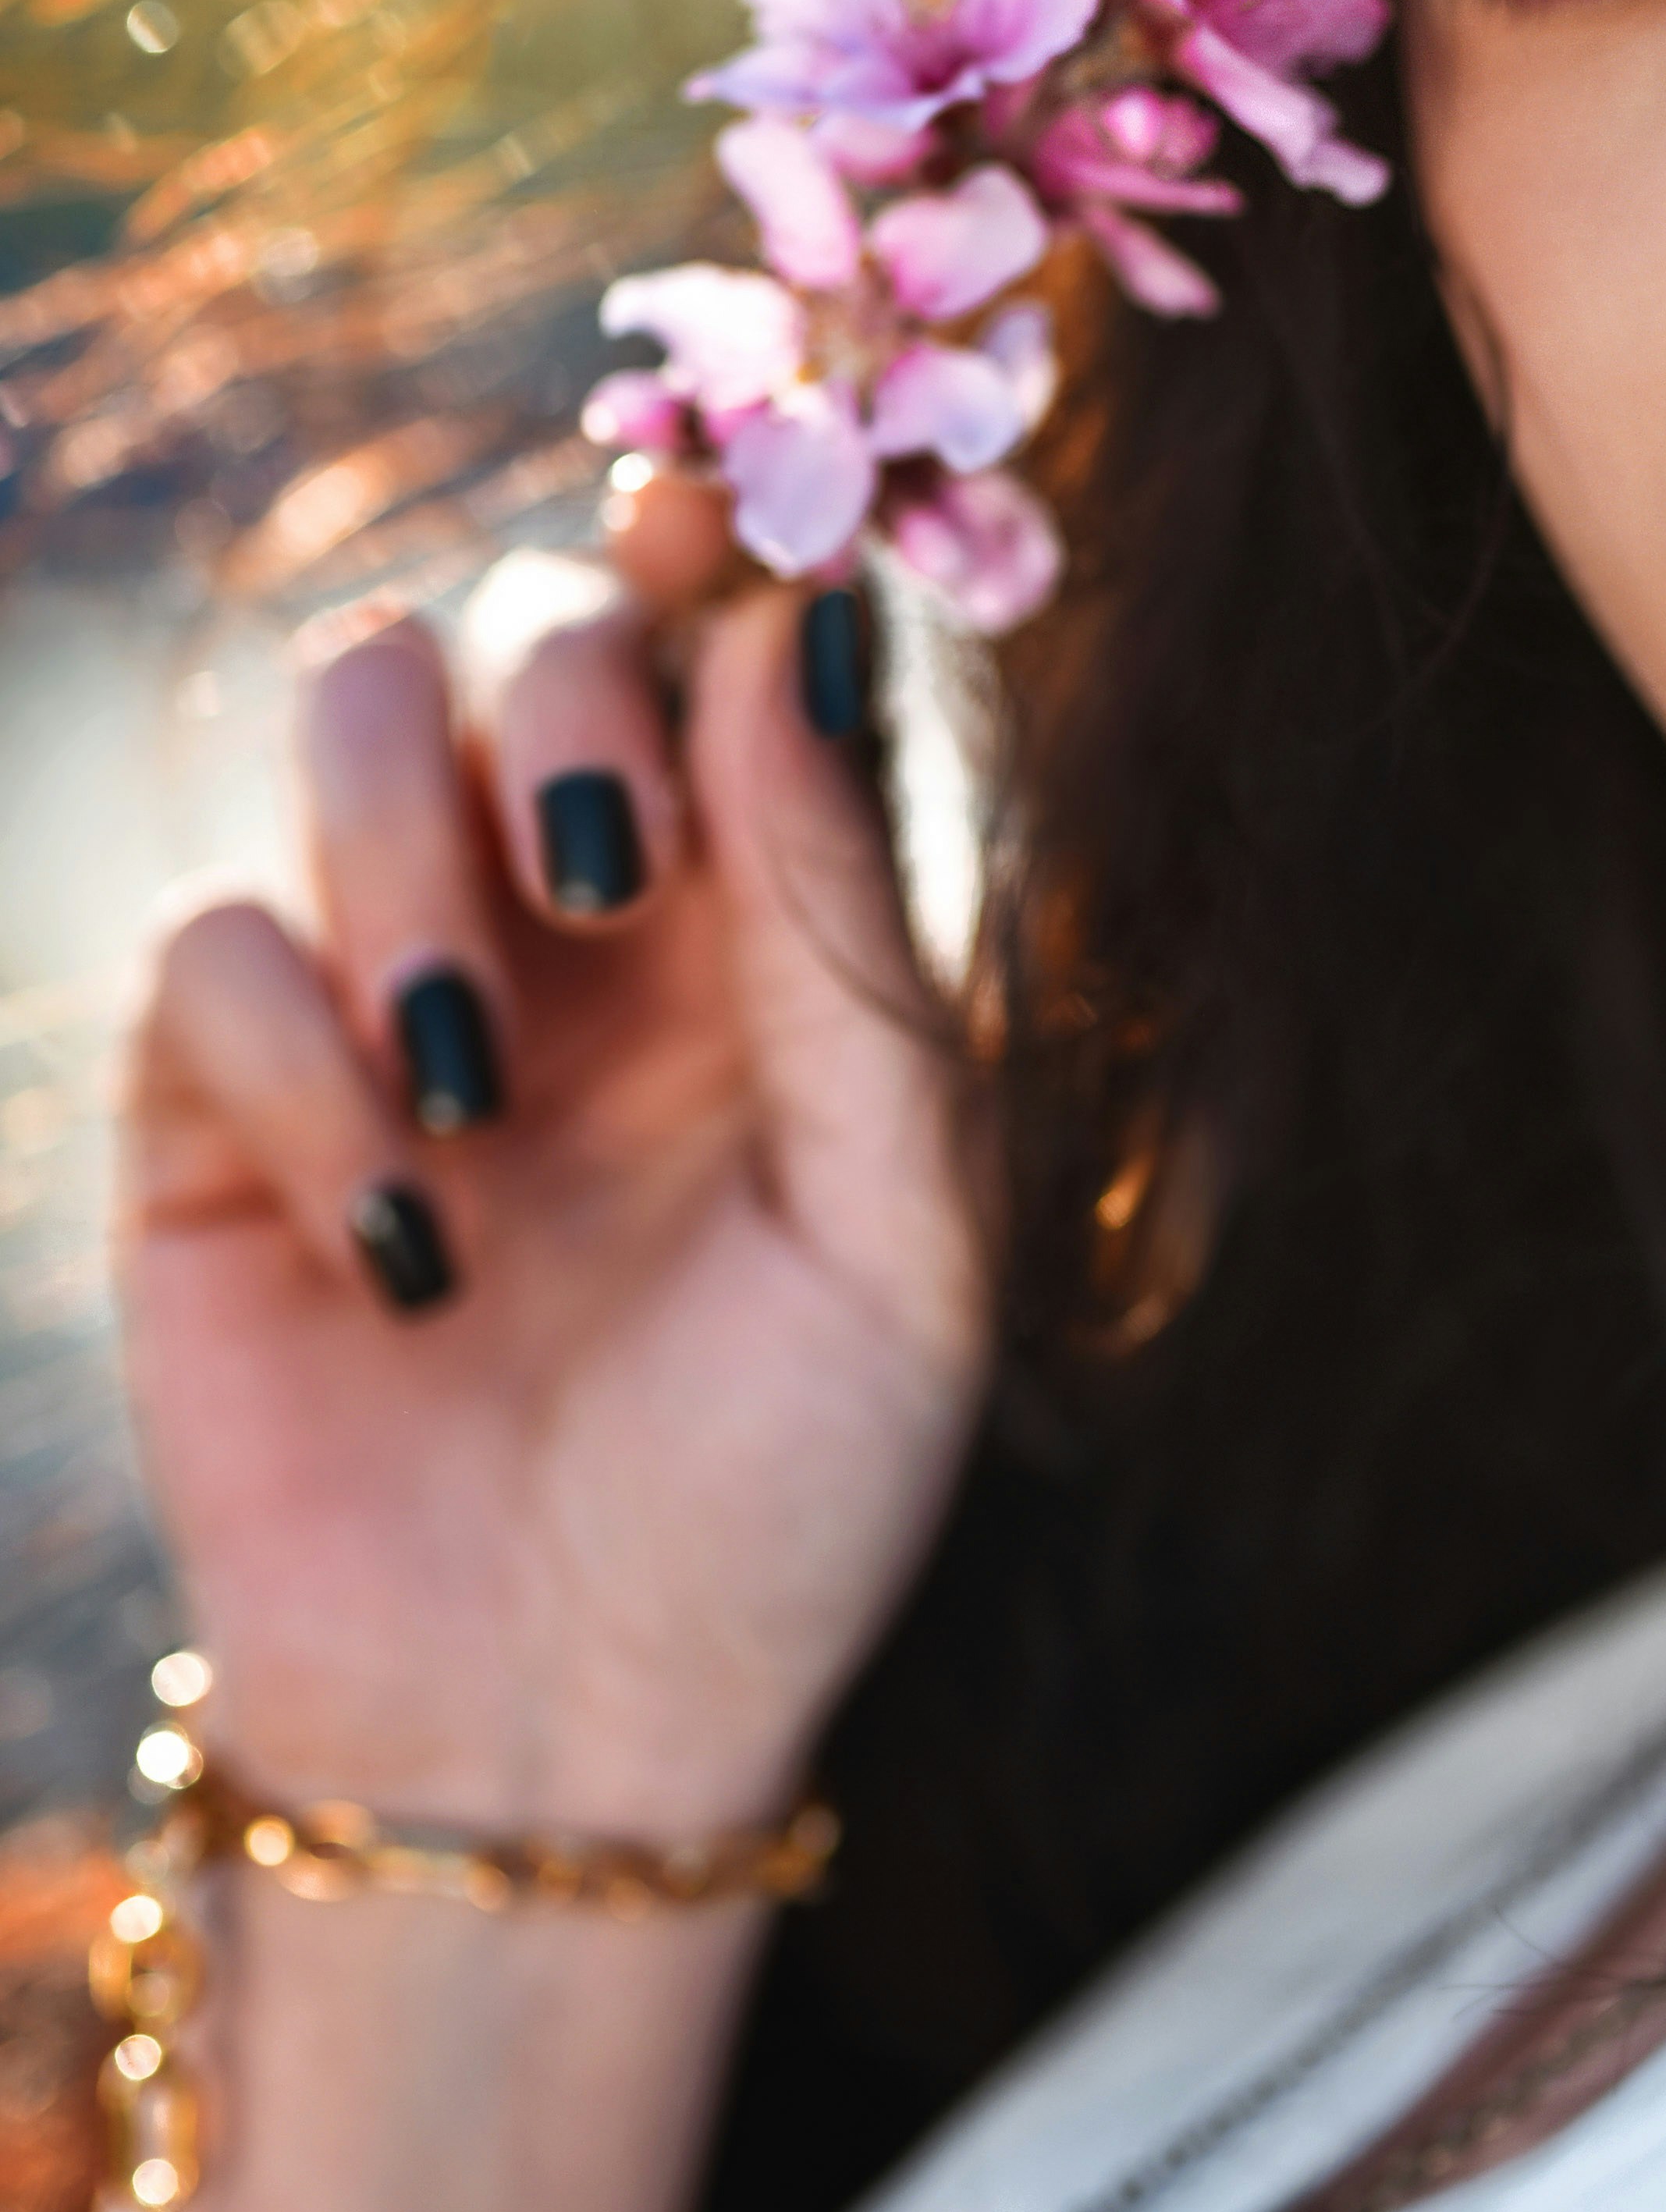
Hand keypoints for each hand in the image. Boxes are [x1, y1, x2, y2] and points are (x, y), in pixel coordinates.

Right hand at [116, 482, 986, 1834]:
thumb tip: (797, 636)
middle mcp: (589, 919)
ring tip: (488, 1071)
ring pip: (353, 705)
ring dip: (417, 843)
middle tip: (614, 871)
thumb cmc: (783, 1491)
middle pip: (540, 622)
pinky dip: (306, 1063)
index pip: (737, 645)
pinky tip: (405, 1244)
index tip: (717, 481)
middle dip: (568, 688)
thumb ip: (852, 934)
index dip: (723, 526)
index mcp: (775, 924)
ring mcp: (397, 990)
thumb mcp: (901, 1226)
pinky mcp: (225, 1109)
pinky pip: (218, 950)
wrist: (573, 1730)